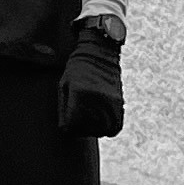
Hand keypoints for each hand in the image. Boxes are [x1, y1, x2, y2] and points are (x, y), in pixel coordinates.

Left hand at [58, 20, 126, 140]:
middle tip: (76, 120)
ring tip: (88, 121)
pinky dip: (108, 129)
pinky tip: (101, 122)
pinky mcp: (120, 103)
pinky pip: (115, 127)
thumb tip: (68, 130)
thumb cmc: (76, 70)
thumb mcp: (64, 85)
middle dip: (79, 128)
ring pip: (101, 131)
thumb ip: (65, 108)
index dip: (66, 126)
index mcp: (79, 94)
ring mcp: (110, 101)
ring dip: (93, 130)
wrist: (100, 53)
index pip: (70, 126)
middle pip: (85, 130)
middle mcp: (96, 99)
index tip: (66, 121)